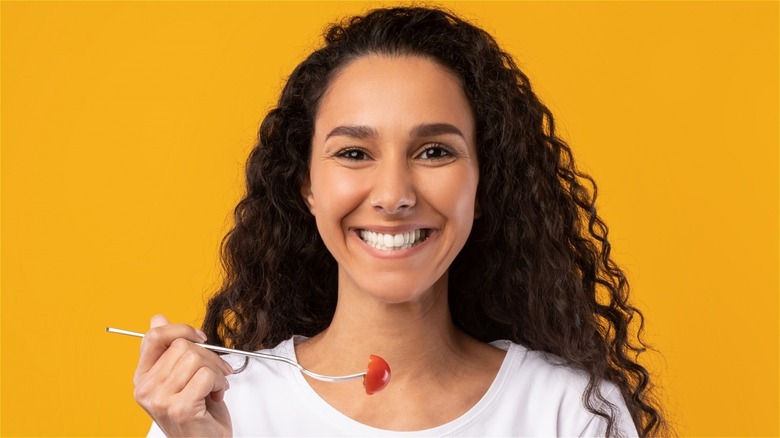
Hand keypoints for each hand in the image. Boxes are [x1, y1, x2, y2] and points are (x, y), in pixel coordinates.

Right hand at [133, 315, 232, 436]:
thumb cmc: (198, 413)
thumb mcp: (182, 377)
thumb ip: (169, 350)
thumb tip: (157, 318)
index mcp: (143, 378)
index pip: (153, 336)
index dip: (181, 329)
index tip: (201, 338)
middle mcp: (146, 389)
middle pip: (182, 345)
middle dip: (209, 355)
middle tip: (217, 373)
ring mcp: (161, 400)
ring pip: (195, 358)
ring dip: (216, 371)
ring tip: (215, 387)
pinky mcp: (180, 408)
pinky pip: (206, 376)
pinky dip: (220, 384)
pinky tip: (217, 397)